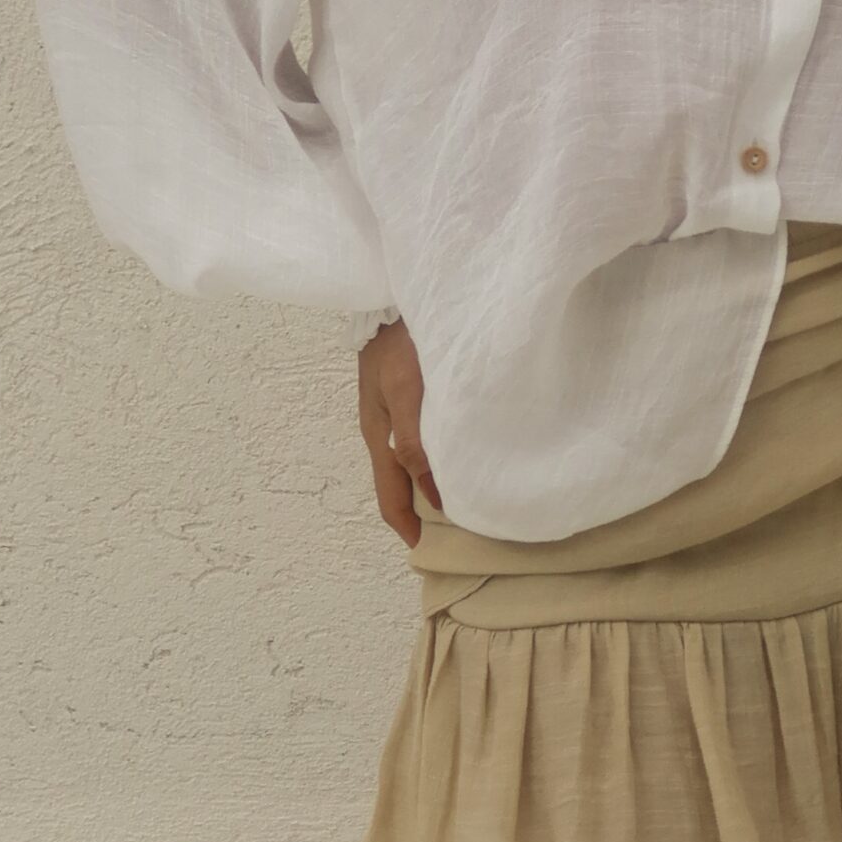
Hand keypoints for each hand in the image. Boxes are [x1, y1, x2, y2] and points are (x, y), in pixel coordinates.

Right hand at [358, 320, 443, 546]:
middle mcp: (385, 427)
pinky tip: (461, 450)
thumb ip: (416, 440)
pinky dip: (438, 453)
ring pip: (412, 458)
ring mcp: (395, 407)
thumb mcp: (406, 393)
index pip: (390, 494)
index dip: (406, 524)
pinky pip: (421, 434)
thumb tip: (434, 494)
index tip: (427, 547)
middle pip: (399, 480)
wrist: (391, 294)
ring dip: (430, 481)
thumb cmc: (398, 342)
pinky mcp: (410, 389)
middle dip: (418, 508)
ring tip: (463, 496)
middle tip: (453, 529)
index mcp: (378, 434)